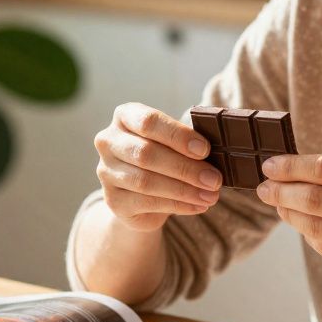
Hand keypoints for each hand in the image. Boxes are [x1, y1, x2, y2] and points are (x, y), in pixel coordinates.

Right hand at [93, 103, 223, 231]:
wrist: (140, 196)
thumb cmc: (162, 158)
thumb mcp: (172, 143)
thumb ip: (187, 144)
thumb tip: (216, 156)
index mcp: (124, 116)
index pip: (149, 121)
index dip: (178, 136)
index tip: (205, 150)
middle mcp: (109, 141)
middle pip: (146, 153)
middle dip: (185, 168)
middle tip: (214, 179)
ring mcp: (106, 172)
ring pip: (146, 181)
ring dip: (184, 190)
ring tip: (210, 195)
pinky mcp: (112, 200)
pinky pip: (147, 203)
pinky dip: (178, 205)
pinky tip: (198, 205)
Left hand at [255, 154, 321, 306]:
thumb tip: (301, 175)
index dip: (293, 166)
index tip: (270, 165)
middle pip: (314, 198)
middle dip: (281, 191)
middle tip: (263, 187)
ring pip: (315, 227)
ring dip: (289, 214)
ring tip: (277, 204)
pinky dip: (309, 236)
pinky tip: (302, 226)